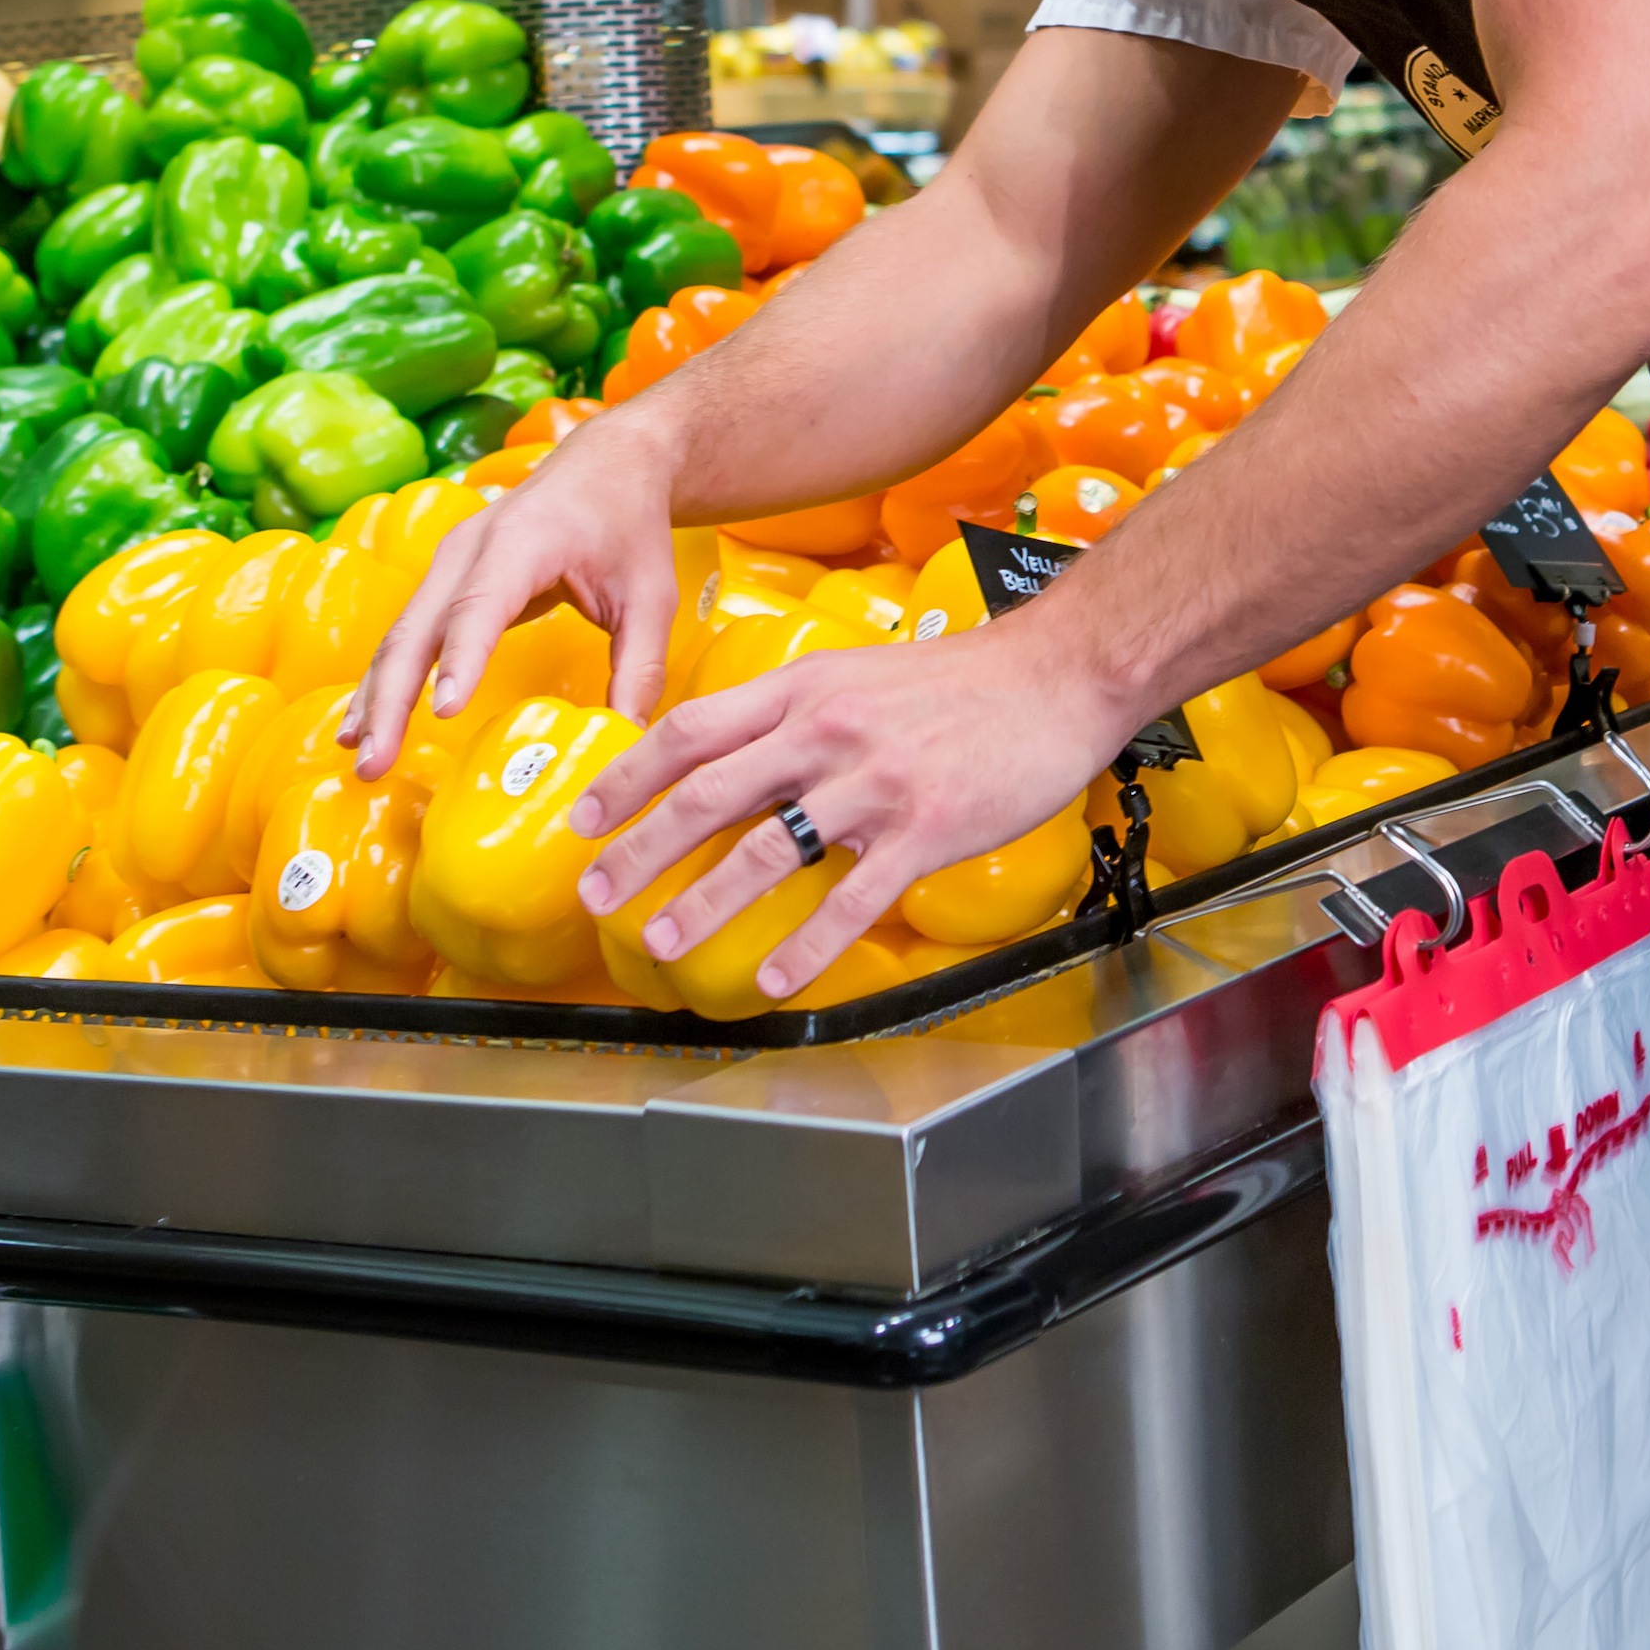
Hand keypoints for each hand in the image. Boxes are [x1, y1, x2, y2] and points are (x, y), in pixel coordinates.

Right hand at [341, 411, 685, 775]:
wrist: (607, 464)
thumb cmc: (629, 527)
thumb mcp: (651, 597)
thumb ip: (640, 668)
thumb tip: (628, 743)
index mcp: (524, 541)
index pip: (483, 605)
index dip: (462, 657)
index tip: (444, 710)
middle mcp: (470, 547)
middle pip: (418, 627)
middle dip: (391, 698)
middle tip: (374, 762)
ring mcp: (448, 560)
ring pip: (400, 634)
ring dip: (375, 697)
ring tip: (361, 757)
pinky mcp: (444, 578)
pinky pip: (406, 632)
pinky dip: (383, 678)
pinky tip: (365, 723)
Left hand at [570, 611, 1133, 999]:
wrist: (1063, 671)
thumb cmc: (968, 677)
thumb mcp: (860, 672)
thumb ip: (800, 711)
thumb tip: (741, 758)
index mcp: (805, 687)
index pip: (690, 730)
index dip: (627, 776)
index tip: (586, 818)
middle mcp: (827, 729)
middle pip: (708, 792)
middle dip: (639, 850)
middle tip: (596, 894)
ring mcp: (875, 780)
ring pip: (766, 850)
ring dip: (703, 904)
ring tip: (662, 943)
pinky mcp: (925, 826)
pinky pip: (850, 897)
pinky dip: (806, 945)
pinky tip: (775, 978)